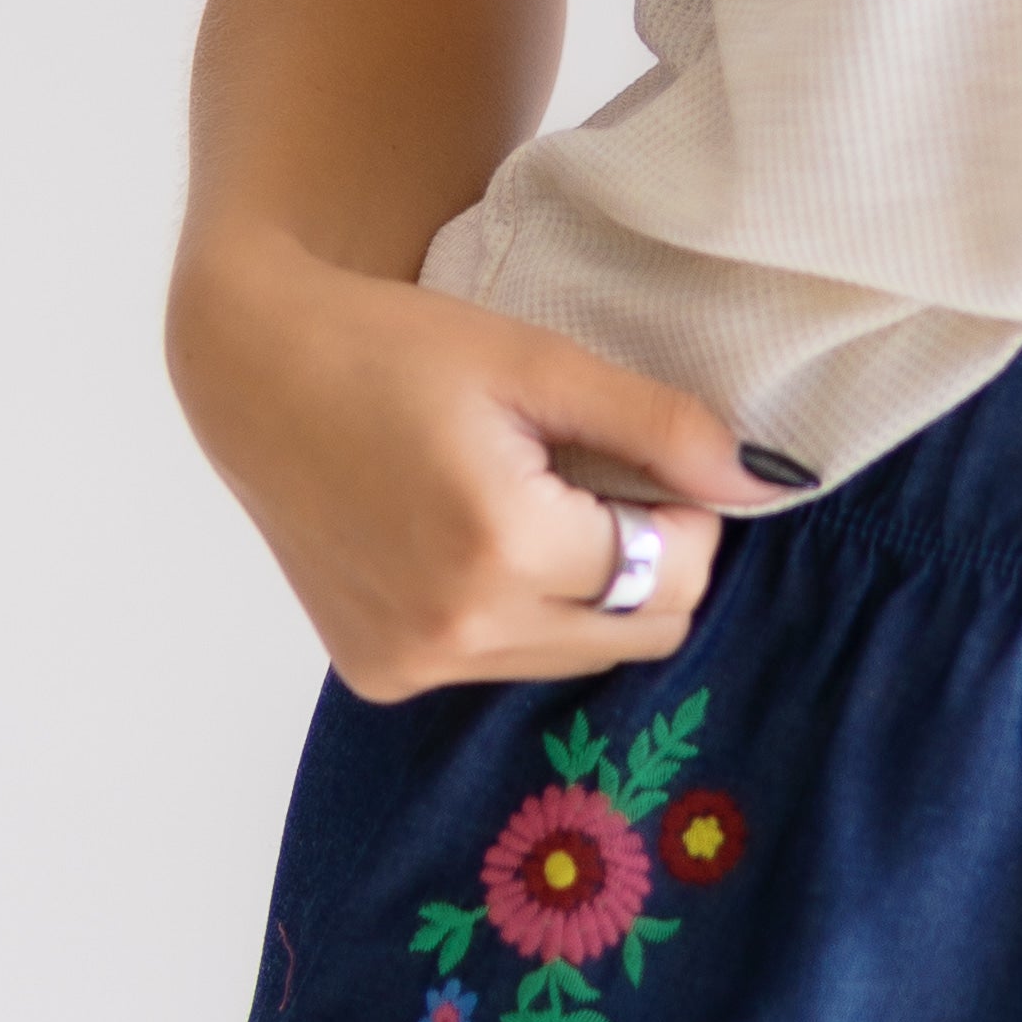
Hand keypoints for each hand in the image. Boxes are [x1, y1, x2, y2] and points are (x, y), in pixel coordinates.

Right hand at [169, 231, 795, 694]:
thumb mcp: (540, 362)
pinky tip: (475, 541)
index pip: (673, 574)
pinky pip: (503, 664)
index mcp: (504, 548)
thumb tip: (766, 481)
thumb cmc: (396, 346)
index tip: (648, 460)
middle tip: (597, 480)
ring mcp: (414, 665)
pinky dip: (520, 613)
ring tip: (532, 503)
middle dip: (650, 562)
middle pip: (639, 634)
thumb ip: (659, 428)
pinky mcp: (381, 675)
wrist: (255, 371)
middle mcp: (458, 630)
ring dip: (588, 594)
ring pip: (576, 658)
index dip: (687, 513)